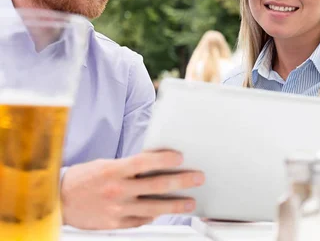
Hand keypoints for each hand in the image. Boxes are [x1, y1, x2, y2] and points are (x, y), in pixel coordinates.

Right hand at [60, 150, 204, 229]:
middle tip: (198, 178)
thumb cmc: (83, 179)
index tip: (181, 157)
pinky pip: (141, 220)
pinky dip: (154, 216)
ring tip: (190, 202)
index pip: (145, 161)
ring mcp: (117, 209)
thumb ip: (129, 165)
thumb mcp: (106, 164)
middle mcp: (117, 190)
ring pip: (154, 207)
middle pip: (157, 185)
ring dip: (176, 204)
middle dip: (182, 181)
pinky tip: (163, 212)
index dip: (165, 158)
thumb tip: (156, 162)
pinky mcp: (116, 224)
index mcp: (113, 171)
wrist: (58, 201)